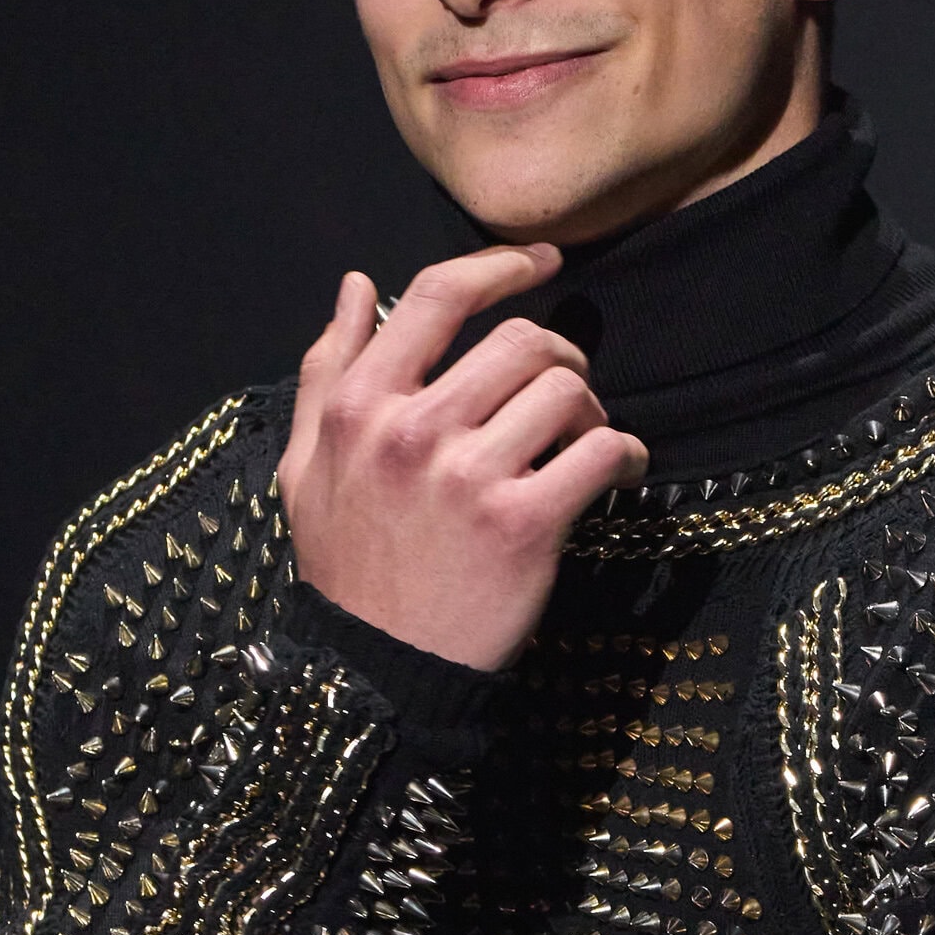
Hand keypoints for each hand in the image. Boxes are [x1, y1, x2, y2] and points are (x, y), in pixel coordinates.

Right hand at [278, 246, 647, 672]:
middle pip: (520, 340)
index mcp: (360, 407)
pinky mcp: (523, 524)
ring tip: (584, 441)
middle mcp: (412, 431)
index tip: (542, 262)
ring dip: (592, 409)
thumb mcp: (307, 467)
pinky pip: (603, 453)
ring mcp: (469, 477)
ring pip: (565, 391)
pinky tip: (621, 475)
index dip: (500, 266)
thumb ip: (326, 371)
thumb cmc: (345, 570)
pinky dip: (627, 456)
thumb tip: (355, 286)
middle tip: (567, 390)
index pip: (438, 297)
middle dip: (560, 355)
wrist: (377, 672)